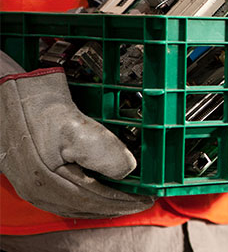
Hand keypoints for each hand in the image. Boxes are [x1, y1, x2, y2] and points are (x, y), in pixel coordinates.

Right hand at [0, 66, 154, 218]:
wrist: (3, 90)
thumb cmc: (33, 102)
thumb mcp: (76, 126)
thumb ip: (104, 152)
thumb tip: (127, 170)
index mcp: (47, 180)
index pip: (95, 200)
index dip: (123, 201)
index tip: (144, 199)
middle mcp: (35, 187)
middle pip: (84, 207)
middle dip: (115, 206)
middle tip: (138, 202)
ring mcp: (28, 182)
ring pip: (71, 205)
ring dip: (99, 205)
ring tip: (121, 201)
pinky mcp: (26, 174)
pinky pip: (60, 197)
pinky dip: (82, 199)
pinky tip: (92, 194)